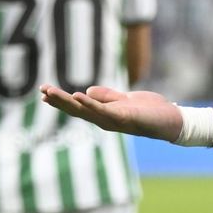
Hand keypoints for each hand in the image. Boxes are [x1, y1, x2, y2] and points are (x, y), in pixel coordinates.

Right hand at [40, 84, 181, 140]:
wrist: (171, 120)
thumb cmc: (150, 111)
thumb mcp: (124, 100)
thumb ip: (106, 96)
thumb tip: (86, 92)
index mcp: (104, 114)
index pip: (78, 107)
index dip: (61, 101)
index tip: (43, 93)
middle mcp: (105, 120)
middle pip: (76, 110)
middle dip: (58, 101)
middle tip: (41, 91)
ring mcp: (113, 120)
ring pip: (85, 111)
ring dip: (67, 101)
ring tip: (51, 92)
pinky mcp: (125, 117)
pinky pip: (104, 110)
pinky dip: (90, 103)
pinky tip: (78, 96)